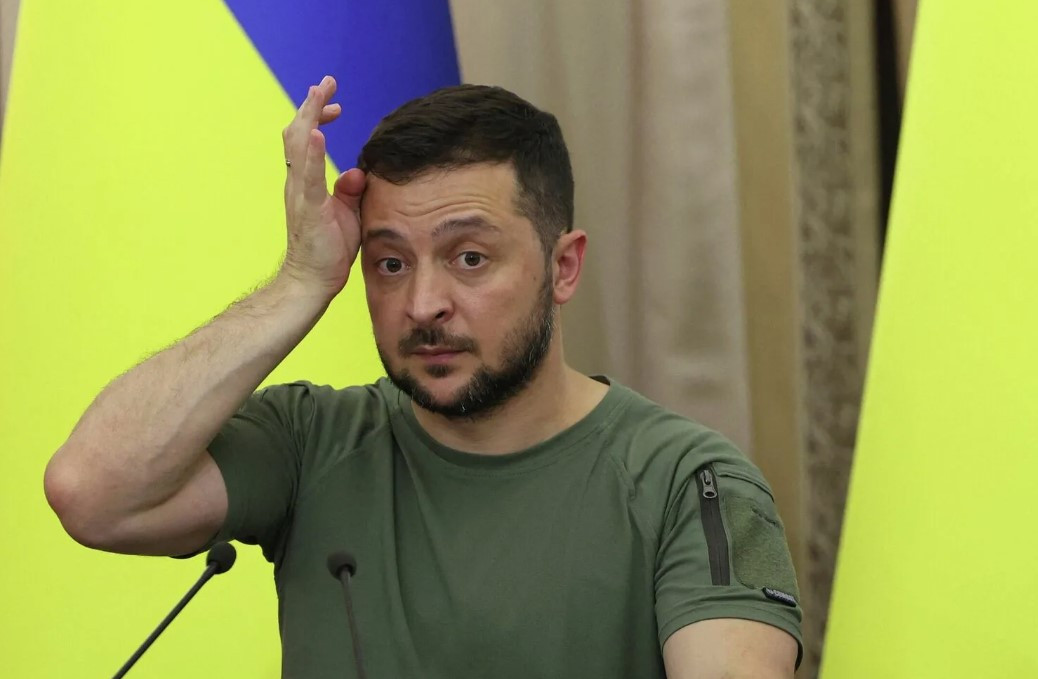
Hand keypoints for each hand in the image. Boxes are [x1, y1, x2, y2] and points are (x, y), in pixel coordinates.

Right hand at [279, 75, 365, 297]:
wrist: (311, 280)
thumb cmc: (328, 249)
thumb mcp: (346, 213)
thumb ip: (350, 191)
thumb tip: (358, 172)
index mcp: (306, 182)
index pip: (307, 140)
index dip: (318, 117)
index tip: (335, 105)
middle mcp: (297, 182)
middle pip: (298, 133)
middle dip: (311, 105)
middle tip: (326, 83)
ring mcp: (300, 193)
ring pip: (298, 145)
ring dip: (309, 115)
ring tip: (319, 94)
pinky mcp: (308, 206)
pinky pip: (308, 174)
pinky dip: (312, 151)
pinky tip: (318, 131)